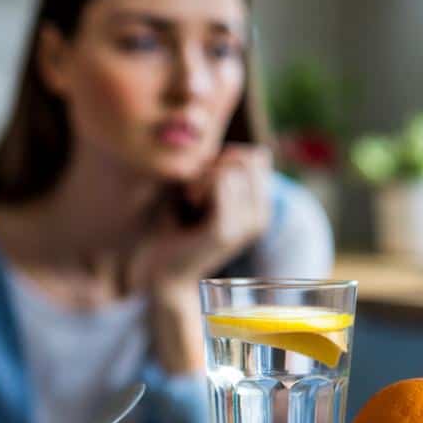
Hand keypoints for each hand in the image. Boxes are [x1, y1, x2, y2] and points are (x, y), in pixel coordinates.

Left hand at [130, 145, 271, 290]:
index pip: (257, 157)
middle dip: (218, 163)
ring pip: (235, 167)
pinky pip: (223, 180)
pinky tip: (189, 201)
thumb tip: (239, 150)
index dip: (227, 159)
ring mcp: (246, 225)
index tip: (203, 181)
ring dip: (206, 174)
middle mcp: (260, 217)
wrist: (162, 271)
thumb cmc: (176, 225)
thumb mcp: (202, 190)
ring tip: (191, 197)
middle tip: (193, 190)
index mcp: (260, 208)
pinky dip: (201, 183)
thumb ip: (221, 168)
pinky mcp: (225, 230)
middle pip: (249, 158)